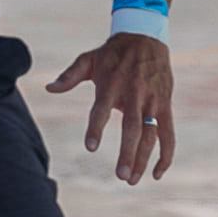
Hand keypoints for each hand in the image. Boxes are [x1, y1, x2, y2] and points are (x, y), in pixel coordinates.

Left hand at [47, 33, 175, 184]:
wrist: (146, 36)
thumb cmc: (112, 53)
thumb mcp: (88, 59)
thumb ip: (69, 76)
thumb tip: (48, 88)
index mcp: (111, 85)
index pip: (102, 110)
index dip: (96, 128)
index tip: (90, 147)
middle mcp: (133, 95)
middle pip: (133, 128)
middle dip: (128, 153)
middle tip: (121, 176)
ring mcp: (152, 101)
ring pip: (151, 135)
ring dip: (144, 158)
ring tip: (132, 180)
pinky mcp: (166, 105)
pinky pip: (169, 133)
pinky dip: (166, 154)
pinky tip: (157, 173)